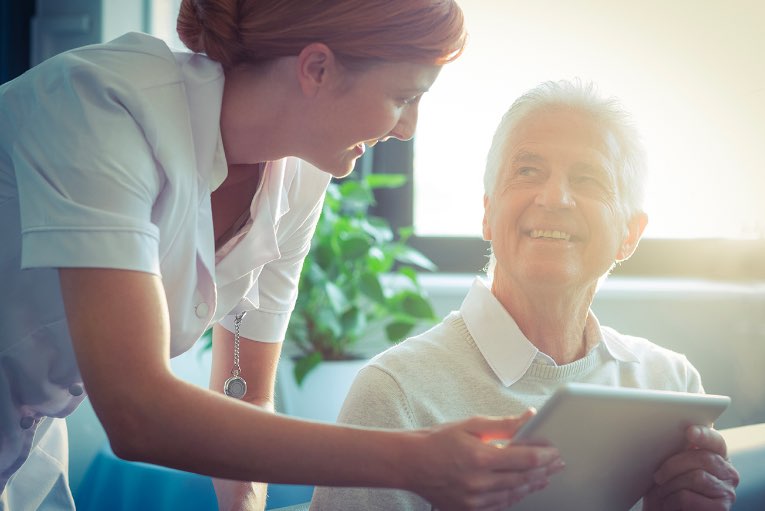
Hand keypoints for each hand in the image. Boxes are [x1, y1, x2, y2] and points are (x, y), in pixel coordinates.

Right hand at [413, 410, 564, 510]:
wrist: (411, 463)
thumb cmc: (438, 440)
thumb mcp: (471, 425)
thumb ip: (503, 424)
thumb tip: (529, 417)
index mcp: (481, 457)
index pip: (526, 459)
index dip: (545, 455)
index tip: (555, 451)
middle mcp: (479, 482)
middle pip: (524, 478)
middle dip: (544, 470)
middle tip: (557, 463)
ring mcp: (474, 499)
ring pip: (514, 495)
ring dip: (532, 485)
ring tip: (544, 476)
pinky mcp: (469, 509)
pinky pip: (500, 506)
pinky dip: (514, 497)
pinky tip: (522, 489)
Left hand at [643, 425, 738, 510]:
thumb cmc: (668, 489)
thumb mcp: (671, 466)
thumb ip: (678, 449)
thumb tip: (671, 430)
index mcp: (717, 456)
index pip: (716, 441)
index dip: (704, 435)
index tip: (689, 431)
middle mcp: (728, 473)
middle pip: (702, 458)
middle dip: (672, 466)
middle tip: (658, 477)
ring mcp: (727, 492)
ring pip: (695, 477)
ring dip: (670, 486)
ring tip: (663, 493)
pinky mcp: (720, 509)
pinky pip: (688, 497)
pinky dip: (671, 501)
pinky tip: (670, 504)